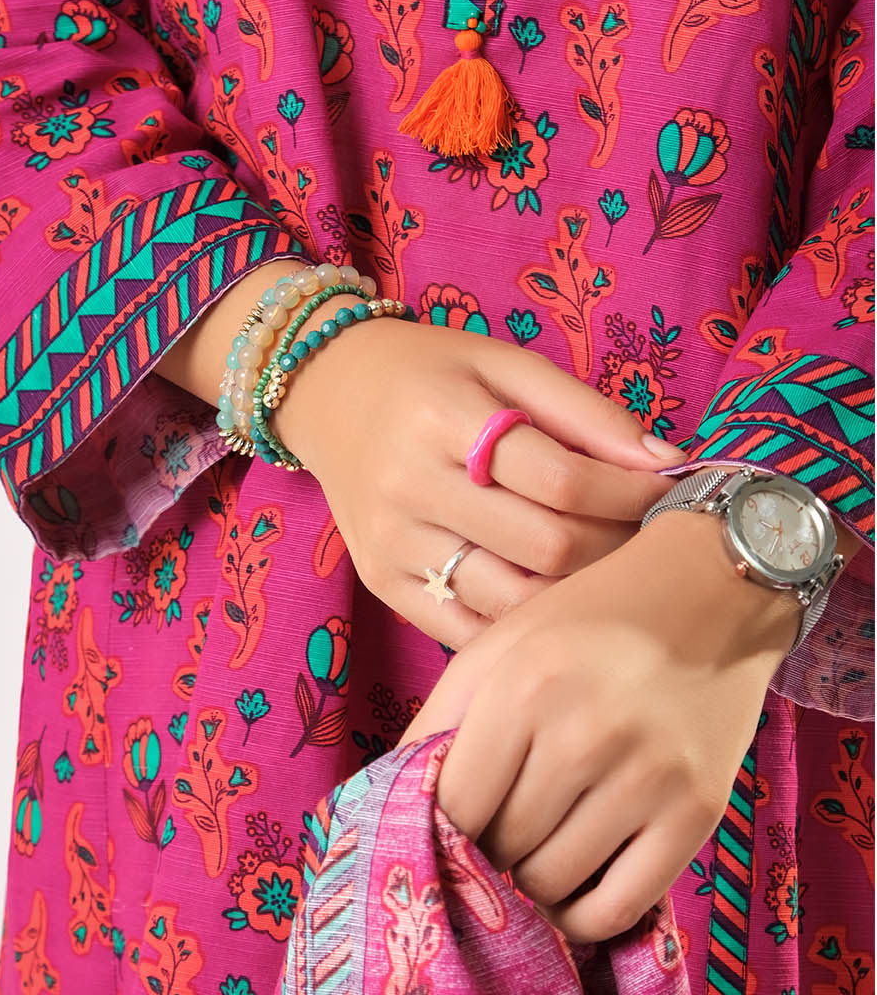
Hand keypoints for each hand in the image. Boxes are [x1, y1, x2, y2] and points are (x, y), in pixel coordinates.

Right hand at [273, 313, 688, 650]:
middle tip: (643, 534)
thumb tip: (667, 464)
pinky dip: (520, 624)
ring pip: (512, 600)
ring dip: (575, 593)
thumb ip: (587, 413)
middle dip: (614, 546)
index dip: (630, 494)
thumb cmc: (431, 374)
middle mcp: (409, 485)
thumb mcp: (506, 364)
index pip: (561, 479)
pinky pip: (468, 631)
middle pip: (544, 546)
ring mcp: (392, 544)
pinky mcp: (382, 583)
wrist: (327, 392)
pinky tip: (549, 598)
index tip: (667, 491)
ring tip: (604, 566)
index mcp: (444, 417)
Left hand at [398, 509, 802, 943]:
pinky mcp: (698, 813)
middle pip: (503, 850)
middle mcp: (585, 736)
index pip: (454, 809)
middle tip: (490, 843)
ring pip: (555, 885)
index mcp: (523, 689)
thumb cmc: (592, 620)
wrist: (717, 590)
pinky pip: (620, 908)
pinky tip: (572, 891)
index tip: (440, 834)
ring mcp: (648, 779)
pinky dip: (584, 917)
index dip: (438, 833)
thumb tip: (387, 802)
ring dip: (531, 886)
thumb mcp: (499, 646)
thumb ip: (439, 720)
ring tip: (530, 858)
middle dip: (485, 856)